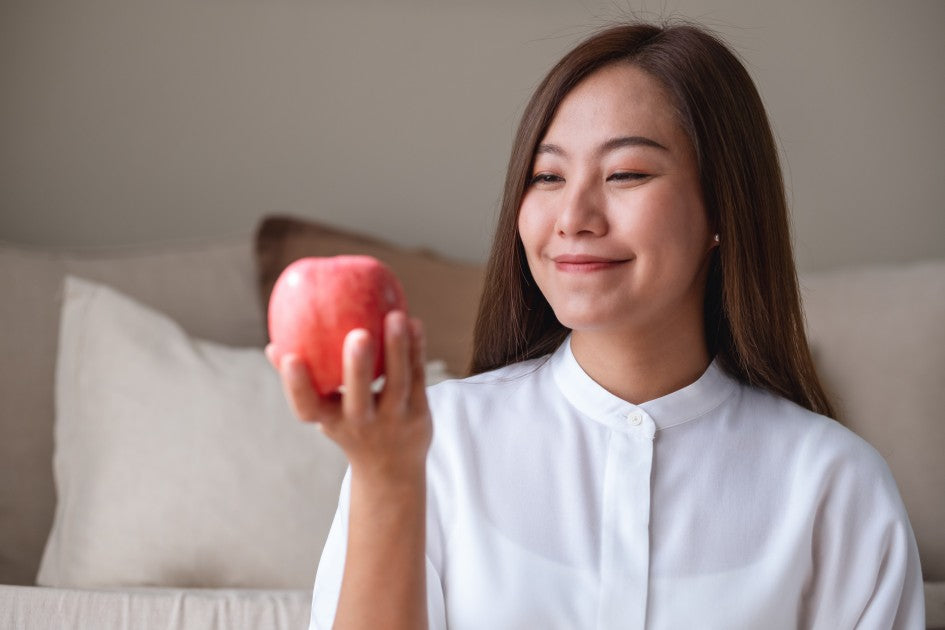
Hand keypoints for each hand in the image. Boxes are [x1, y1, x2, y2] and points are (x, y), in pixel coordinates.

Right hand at [265, 311, 431, 478]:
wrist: (391, 469)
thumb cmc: (349, 429)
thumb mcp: (325, 412)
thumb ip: (303, 382)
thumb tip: (273, 346)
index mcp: (332, 423)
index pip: (309, 408)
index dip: (296, 386)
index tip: (290, 356)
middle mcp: (362, 425)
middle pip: (360, 398)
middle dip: (358, 368)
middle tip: (358, 334)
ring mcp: (394, 421)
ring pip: (398, 383)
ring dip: (398, 349)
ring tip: (395, 315)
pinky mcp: (419, 414)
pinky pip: (417, 376)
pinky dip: (416, 349)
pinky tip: (414, 322)